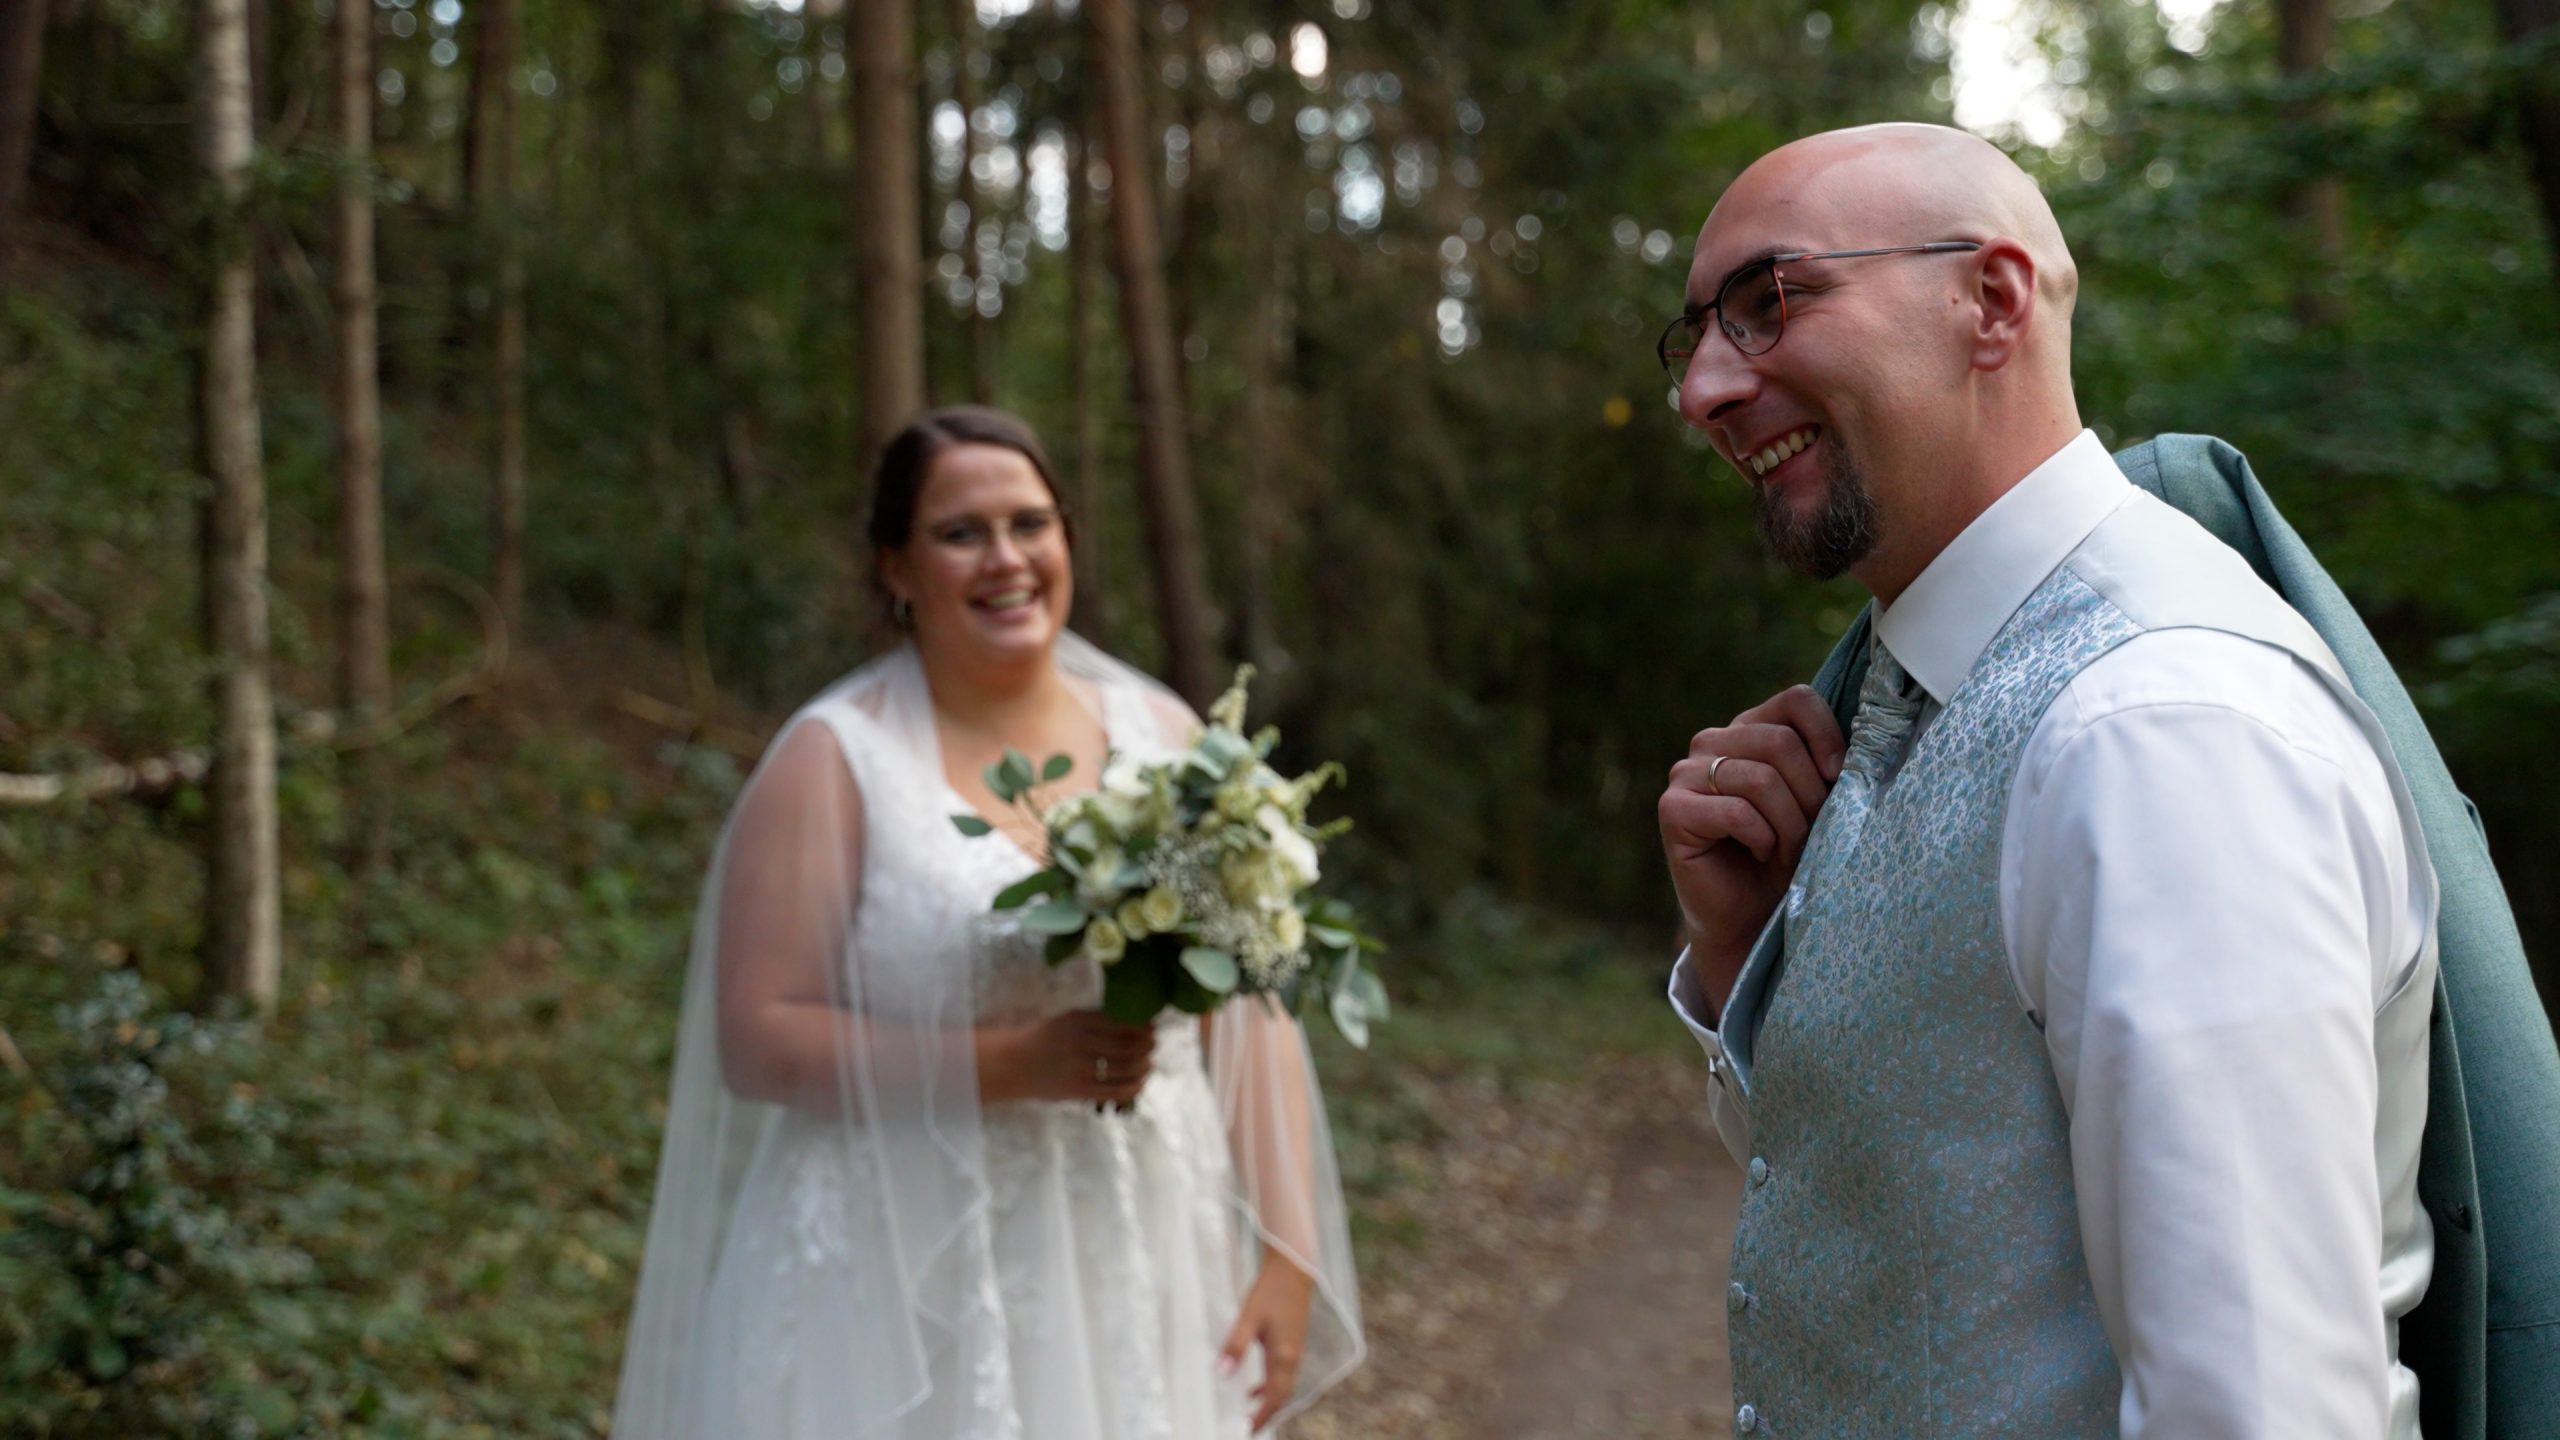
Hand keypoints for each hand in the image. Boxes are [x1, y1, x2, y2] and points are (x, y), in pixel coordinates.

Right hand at [979, 1010, 1154, 1104]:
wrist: (1013, 1064)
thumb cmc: (1045, 1039)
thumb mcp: (1067, 1020)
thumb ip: (1097, 1022)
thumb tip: (1137, 1025)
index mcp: (1078, 1020)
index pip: (1121, 1023)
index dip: (1142, 1027)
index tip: (1153, 1028)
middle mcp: (1080, 1042)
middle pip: (1127, 1046)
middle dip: (1147, 1046)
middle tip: (1154, 1045)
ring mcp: (1079, 1067)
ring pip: (1125, 1068)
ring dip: (1144, 1065)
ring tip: (1149, 1063)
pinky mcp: (1078, 1090)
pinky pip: (1115, 1090)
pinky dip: (1133, 1086)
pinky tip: (1140, 1082)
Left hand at [1218, 1252, 1315, 1432]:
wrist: (1293, 1268)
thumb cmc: (1270, 1291)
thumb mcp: (1248, 1317)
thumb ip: (1235, 1345)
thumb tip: (1221, 1372)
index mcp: (1284, 1356)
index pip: (1275, 1396)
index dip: (1263, 1416)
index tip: (1248, 1429)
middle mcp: (1293, 1357)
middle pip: (1282, 1395)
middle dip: (1267, 1413)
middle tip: (1249, 1427)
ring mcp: (1295, 1349)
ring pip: (1283, 1385)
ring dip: (1269, 1401)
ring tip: (1249, 1412)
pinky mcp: (1292, 1341)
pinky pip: (1283, 1373)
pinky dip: (1271, 1385)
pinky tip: (1254, 1385)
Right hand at [1658, 685, 1845, 992]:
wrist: (1751, 917)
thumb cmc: (1789, 857)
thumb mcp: (1816, 802)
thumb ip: (1825, 766)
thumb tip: (1862, 749)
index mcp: (1751, 728)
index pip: (1796, 700)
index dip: (1827, 735)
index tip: (1840, 777)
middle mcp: (1713, 741)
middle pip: (1781, 742)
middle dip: (1810, 795)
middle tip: (1814, 834)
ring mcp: (1686, 772)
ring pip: (1760, 779)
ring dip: (1789, 824)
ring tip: (1789, 850)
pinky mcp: (1673, 808)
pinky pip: (1736, 812)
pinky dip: (1762, 839)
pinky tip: (1761, 854)